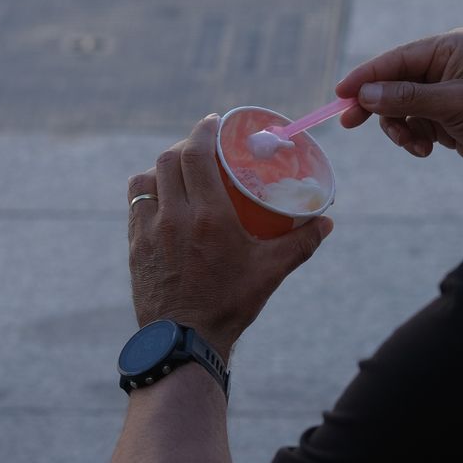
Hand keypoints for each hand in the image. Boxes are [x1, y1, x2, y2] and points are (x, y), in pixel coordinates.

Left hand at [128, 115, 333, 357]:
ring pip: (146, 179)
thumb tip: (326, 222)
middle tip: (201, 149)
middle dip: (184, 147)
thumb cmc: (230, 304)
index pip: (195, 154)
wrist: (184, 341)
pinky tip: (163, 201)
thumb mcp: (271, 271)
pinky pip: (137, 205)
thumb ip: (300, 243)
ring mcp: (150, 231)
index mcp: (209, 216)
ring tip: (179, 173)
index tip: (212, 122)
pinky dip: (149, 193)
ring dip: (162, 168)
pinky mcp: (136, 246)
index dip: (202, 131)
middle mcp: (174, 216)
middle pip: (169, 160)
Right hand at [336, 28, 462, 190]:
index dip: (366, 76)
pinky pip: (411, 124)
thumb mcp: (452, 105)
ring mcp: (442, 92)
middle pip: (392, 83)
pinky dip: (412, 138)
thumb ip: (406, 98)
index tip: (340, 94)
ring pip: (398, 107)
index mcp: (449, 48)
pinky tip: (426, 150)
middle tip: (349, 122)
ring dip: (399, 128)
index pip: (397, 59)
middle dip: (378, 106)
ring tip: (414, 144)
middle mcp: (444, 65)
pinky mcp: (443, 118)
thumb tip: (365, 94)